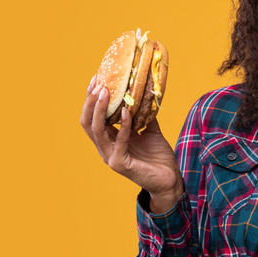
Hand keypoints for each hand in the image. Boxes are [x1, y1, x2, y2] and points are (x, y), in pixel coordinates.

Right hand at [80, 75, 183, 212]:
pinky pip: (119, 141)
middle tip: (98, 83)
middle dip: (90, 101)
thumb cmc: (157, 155)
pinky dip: (122, 125)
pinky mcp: (120, 164)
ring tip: (106, 92)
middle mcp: (105, 148)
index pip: (92, 117)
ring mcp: (110, 157)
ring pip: (97, 131)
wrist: (169, 178)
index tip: (97, 78)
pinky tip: (126, 111)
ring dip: (100, 109)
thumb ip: (143, 113)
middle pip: (88, 122)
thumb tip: (144, 90)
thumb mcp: (149, 128)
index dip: (91, 98)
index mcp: (108, 139)